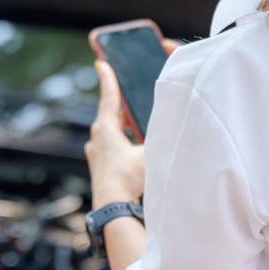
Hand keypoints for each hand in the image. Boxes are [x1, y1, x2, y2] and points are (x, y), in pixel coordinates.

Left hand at [85, 59, 146, 208]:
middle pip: (109, 114)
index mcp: (105, 128)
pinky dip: (120, 141)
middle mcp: (96, 139)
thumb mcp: (149, 152)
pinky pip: (110, 146)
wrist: (112, 207)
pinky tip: (131, 148)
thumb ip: (159, 137)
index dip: (108, 78)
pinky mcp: (100, 166)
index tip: (100, 62)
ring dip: (121, 125)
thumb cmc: (128, 178)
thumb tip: (173, 127)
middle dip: (119, 104)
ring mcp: (96, 153)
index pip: (109, 97)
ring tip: (133, 122)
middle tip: (124, 92)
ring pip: (110, 132)